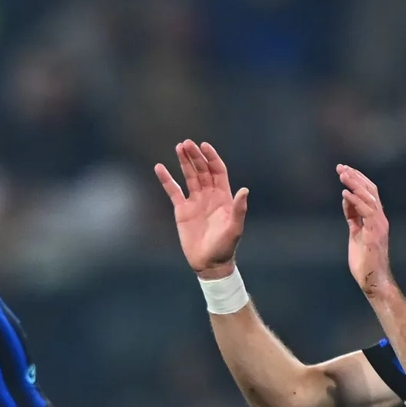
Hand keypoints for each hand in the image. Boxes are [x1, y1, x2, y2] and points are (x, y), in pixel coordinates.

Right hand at [155, 140, 246, 278]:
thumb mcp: (235, 228)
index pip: (217, 170)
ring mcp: (195, 202)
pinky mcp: (182, 210)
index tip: (204, 146)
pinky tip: (160, 168)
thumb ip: (239, 209)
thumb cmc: (225, 247)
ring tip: (179, 147)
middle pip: (202, 170)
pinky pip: (173, 191)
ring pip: (189, 176)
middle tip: (186, 143)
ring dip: (184, 162)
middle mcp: (209, 195)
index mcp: (223, 197)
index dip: (211, 157)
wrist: (209, 263)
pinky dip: (167, 180)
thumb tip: (244, 189)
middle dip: (195, 156)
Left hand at [337, 164, 394, 300]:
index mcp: (376, 218)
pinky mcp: (375, 233)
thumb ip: (353, 217)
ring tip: (342, 174)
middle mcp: (380, 218)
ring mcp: (379, 225)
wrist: (373, 279)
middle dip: (355, 177)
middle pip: (370, 190)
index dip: (358, 180)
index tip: (344, 170)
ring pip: (369, 197)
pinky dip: (356, 201)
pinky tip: (346, 193)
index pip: (369, 193)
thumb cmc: (365, 260)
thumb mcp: (355, 234)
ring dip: (355, 184)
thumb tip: (347, 201)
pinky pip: (367, 212)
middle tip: (341, 167)